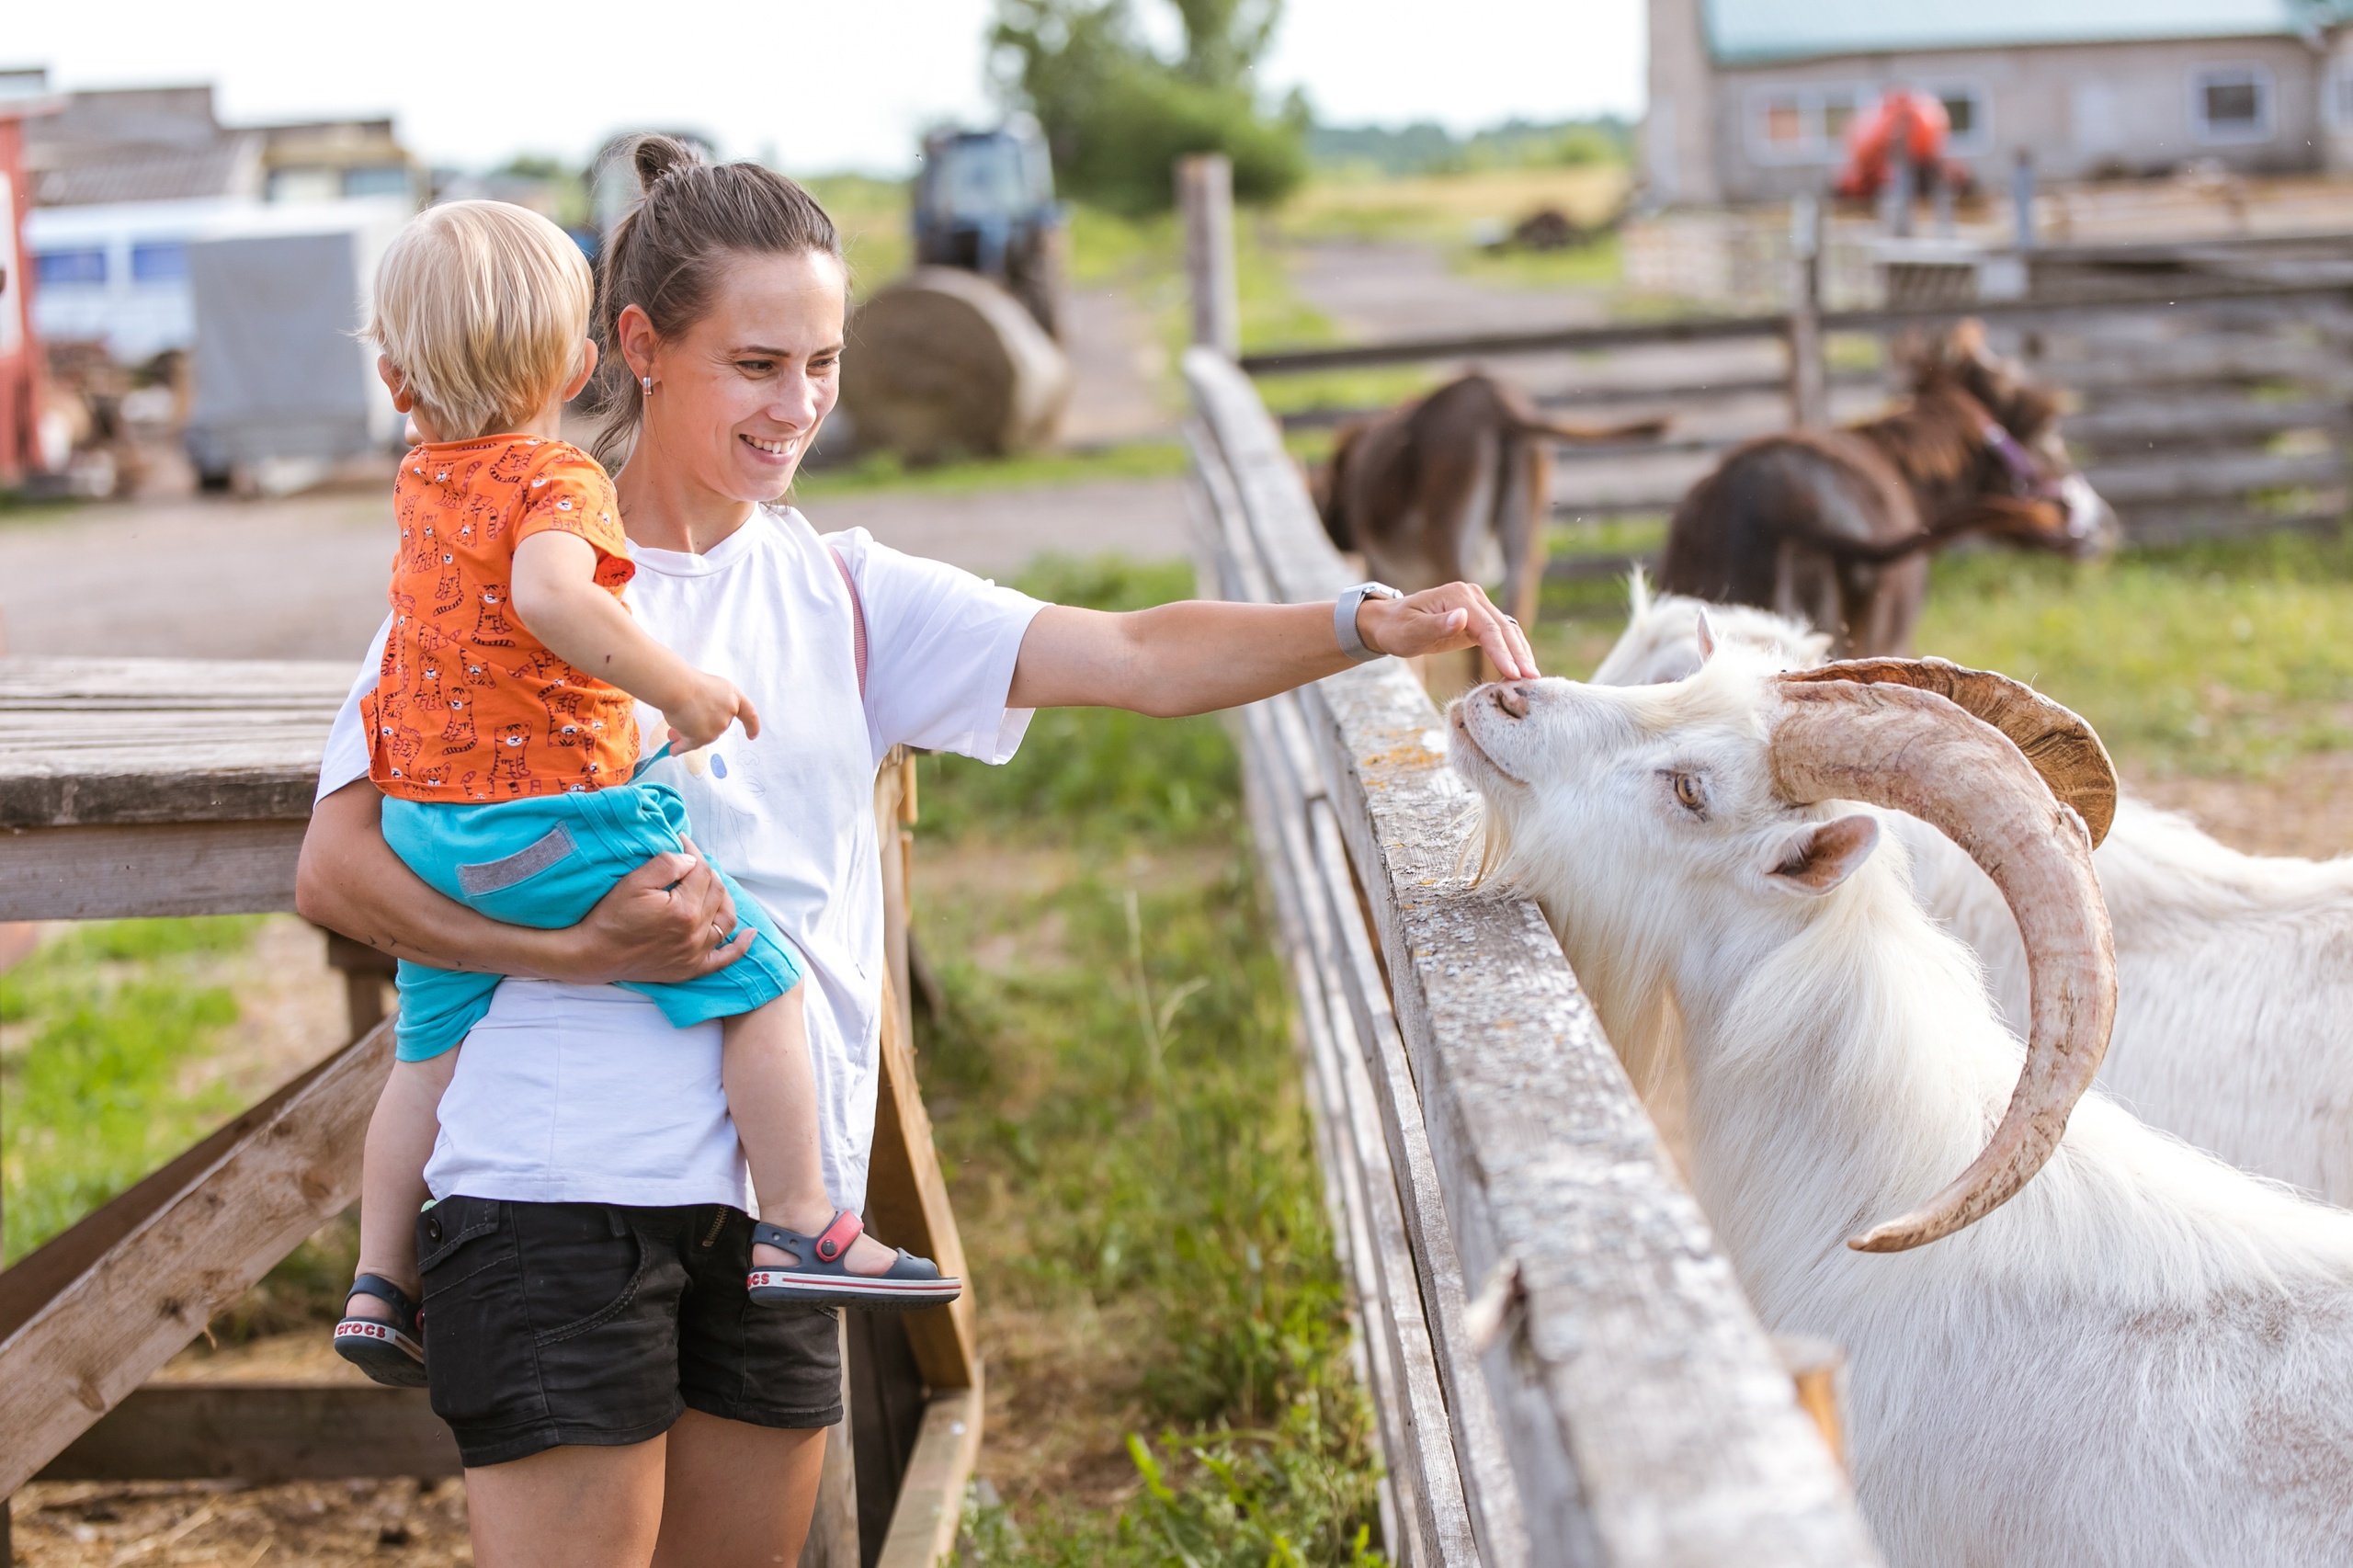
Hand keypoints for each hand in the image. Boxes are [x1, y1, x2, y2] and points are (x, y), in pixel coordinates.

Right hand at [561, 838, 750, 983]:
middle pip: (716, 892)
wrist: (593, 955)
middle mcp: (696, 934)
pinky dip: (740, 946)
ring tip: (713, 885)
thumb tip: (692, 860)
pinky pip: (725, 958)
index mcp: (685, 910)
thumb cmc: (611, 916)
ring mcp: (696, 954)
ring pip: (726, 920)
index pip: (702, 871)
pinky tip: (750, 933)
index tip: (681, 841)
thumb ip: (667, 864)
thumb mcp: (634, 882)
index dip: (693, 852)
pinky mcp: (690, 969)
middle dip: (706, 871)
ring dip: (723, 899)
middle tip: (690, 861)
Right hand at [662, 672, 761, 751]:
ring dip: (686, 734)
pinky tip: (673, 749)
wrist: (676, 687)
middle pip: (717, 726)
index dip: (751, 726)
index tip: (752, 735)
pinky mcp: (701, 738)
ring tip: (671, 733)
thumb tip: (694, 724)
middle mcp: (728, 715)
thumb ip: (711, 705)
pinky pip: (689, 745)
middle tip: (685, 723)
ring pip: (701, 736)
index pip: (749, 714)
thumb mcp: (707, 689)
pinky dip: (680, 748)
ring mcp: (716, 728)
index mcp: (733, 698)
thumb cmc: (687, 681)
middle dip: (700, 726)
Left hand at [1359, 582, 1537, 679]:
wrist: (1389, 622)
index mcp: (1459, 596)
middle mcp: (1473, 597)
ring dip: (1520, 653)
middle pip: (1504, 627)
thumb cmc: (1396, 628)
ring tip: (1532, 678)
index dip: (1503, 652)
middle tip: (1532, 680)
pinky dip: (1510, 652)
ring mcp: (1477, 607)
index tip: (1514, 674)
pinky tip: (1519, 670)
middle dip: (1519, 654)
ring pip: (1507, 630)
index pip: (1488, 627)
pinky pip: (1499, 635)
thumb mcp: (1410, 631)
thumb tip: (1463, 618)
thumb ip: (1436, 626)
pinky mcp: (1477, 620)